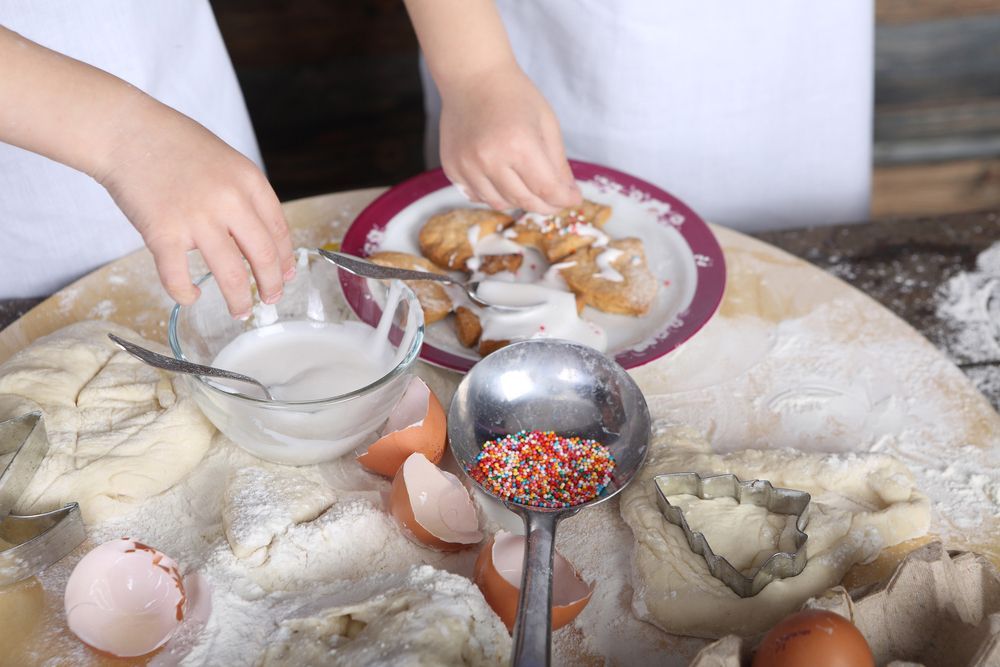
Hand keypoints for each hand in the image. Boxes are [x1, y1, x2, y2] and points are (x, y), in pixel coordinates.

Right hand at [96, 103, 293, 318]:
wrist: (124, 130)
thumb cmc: (172, 143)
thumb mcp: (225, 160)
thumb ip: (243, 195)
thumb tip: (260, 237)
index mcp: (248, 181)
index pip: (279, 230)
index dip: (285, 259)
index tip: (286, 275)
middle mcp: (229, 200)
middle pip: (263, 256)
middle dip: (271, 285)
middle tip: (270, 300)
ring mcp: (196, 218)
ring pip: (231, 275)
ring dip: (239, 300)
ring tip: (240, 311)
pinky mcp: (163, 233)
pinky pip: (179, 278)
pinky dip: (185, 294)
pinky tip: (190, 296)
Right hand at [439, 65, 581, 213]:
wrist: (472, 76)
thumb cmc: (513, 95)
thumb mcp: (546, 123)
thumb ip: (558, 163)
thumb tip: (567, 195)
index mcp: (519, 145)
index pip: (547, 189)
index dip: (564, 199)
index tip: (573, 199)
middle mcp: (490, 159)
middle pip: (524, 201)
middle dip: (546, 205)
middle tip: (555, 201)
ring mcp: (467, 166)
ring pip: (500, 203)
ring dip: (519, 200)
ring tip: (528, 185)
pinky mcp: (452, 168)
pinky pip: (477, 196)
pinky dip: (493, 194)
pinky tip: (502, 179)